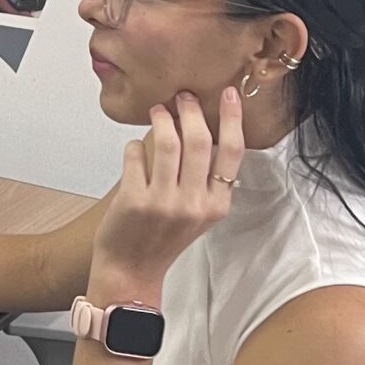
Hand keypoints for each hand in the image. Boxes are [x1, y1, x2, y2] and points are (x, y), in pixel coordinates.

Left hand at [90, 87, 244, 300]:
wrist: (132, 270)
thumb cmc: (163, 238)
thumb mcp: (198, 213)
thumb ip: (206, 180)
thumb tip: (202, 130)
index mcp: (217, 204)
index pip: (232, 152)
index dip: (232, 118)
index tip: (228, 94)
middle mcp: (194, 203)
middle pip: (199, 140)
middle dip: (190, 110)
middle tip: (183, 96)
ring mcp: (164, 202)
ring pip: (167, 142)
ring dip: (161, 119)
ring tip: (157, 110)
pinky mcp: (135, 201)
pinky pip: (136, 155)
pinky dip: (134, 145)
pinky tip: (134, 147)